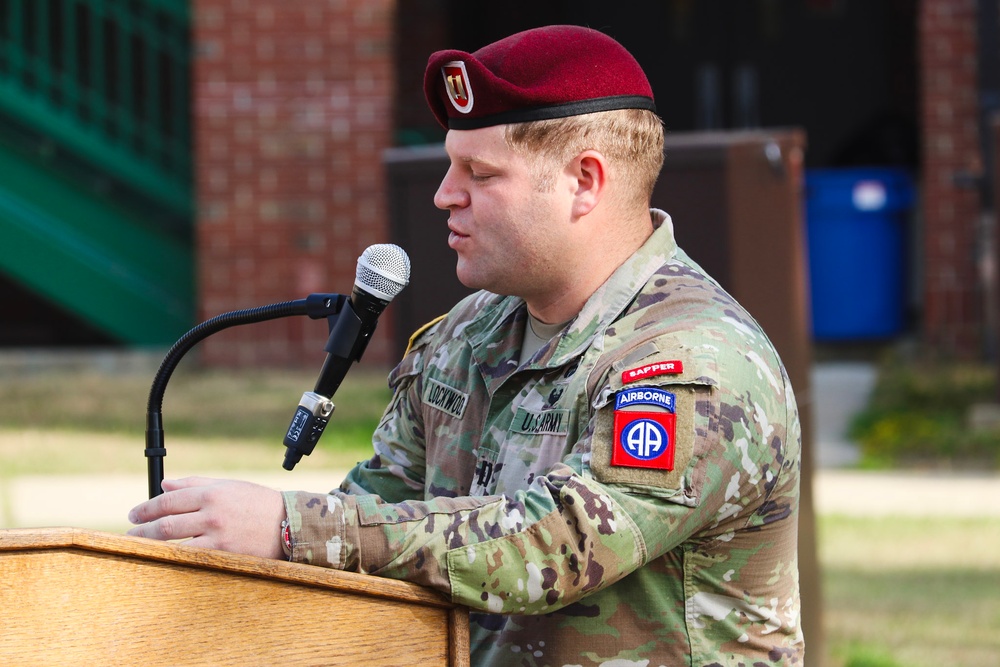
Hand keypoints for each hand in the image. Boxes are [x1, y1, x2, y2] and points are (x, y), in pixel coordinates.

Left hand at [127, 477, 285, 559]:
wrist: (288, 524)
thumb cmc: (257, 502)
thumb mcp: (228, 485)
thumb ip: (194, 484)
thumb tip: (164, 485)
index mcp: (212, 493)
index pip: (169, 500)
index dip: (147, 508)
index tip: (134, 513)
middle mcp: (212, 514)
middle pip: (166, 524)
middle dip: (142, 528)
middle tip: (130, 531)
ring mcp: (217, 537)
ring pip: (174, 543)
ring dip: (151, 544)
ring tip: (139, 544)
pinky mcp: (224, 554)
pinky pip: (190, 557)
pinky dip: (173, 557)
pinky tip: (163, 557)